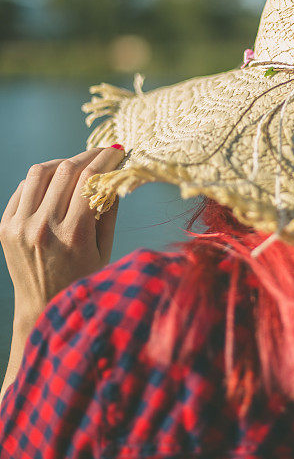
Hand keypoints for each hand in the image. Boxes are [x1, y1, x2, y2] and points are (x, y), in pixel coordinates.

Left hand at [0, 146, 124, 328]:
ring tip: (77, 165)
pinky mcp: (5, 226)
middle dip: (88, 156)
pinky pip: (23, 188)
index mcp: (74, 234)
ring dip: (62, 162)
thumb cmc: (82, 280)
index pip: (91, 179)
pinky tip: (54, 182)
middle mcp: (44, 227)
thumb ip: (109, 211)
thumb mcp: (104, 250)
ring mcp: (20, 226)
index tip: (117, 151)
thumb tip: (115, 176)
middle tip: (102, 153)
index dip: (106, 159)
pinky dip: (40, 178)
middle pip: (67, 170)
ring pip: (40, 172)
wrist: (42, 308)